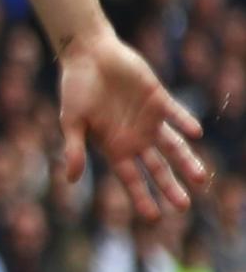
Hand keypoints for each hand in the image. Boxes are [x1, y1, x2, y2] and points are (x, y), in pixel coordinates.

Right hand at [57, 28, 208, 217]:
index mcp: (113, 146)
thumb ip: (74, 149)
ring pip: (173, 147)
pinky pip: (176, 114)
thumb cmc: (75, 88)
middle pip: (157, 168)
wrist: (88, 54)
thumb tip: (70, 179)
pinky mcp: (158, 99)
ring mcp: (148, 119)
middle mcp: (134, 137)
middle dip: (170, 187)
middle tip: (183, 207)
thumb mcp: (71, 121)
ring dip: (186, 162)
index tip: (155, 217)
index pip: (131, 178)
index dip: (142, 197)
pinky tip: (194, 133)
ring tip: (200, 179)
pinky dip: (184, 122)